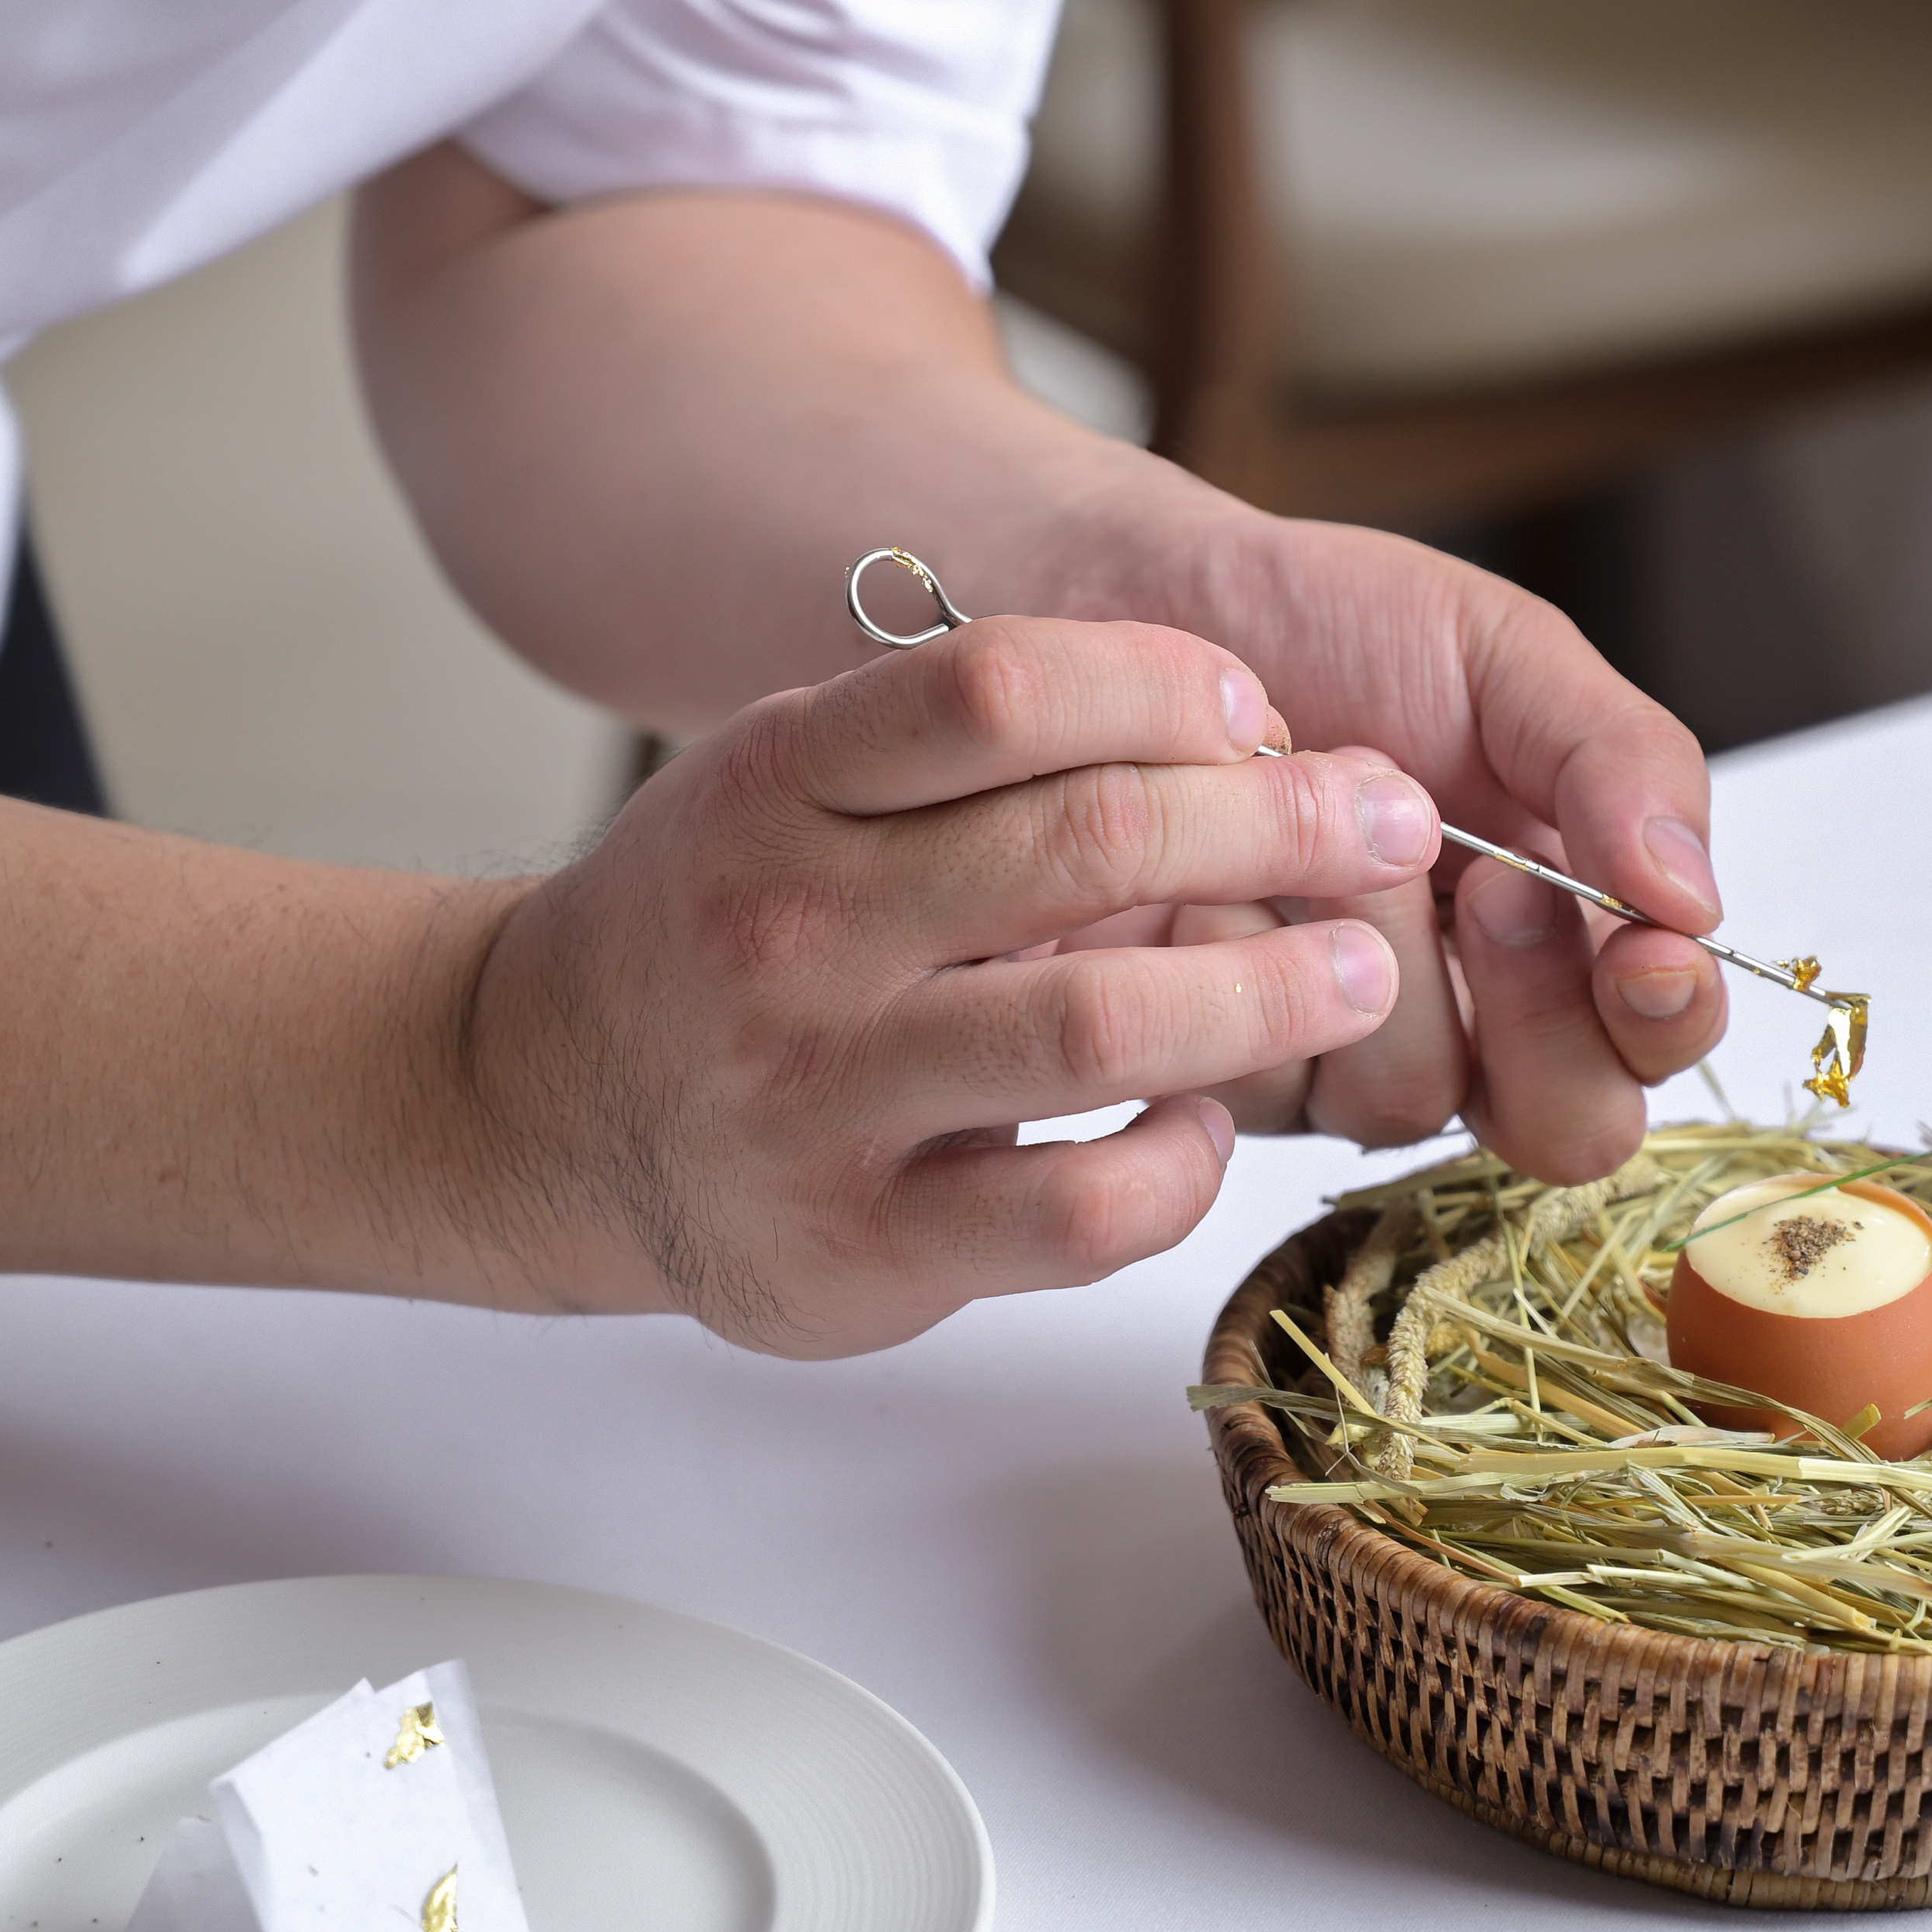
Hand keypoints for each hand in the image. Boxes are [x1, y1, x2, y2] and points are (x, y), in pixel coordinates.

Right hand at [459, 613, 1439, 1352]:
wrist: (542, 1101)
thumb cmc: (726, 915)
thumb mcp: (802, 780)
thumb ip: (968, 755)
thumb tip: (1236, 733)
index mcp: (783, 780)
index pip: (999, 684)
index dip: (1165, 683)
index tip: (1261, 710)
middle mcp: (792, 928)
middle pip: (1085, 842)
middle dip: (1281, 824)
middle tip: (1388, 822)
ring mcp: (821, 1096)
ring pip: (1102, 1028)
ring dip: (1269, 990)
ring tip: (1361, 968)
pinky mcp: (859, 1247)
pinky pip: (1076, 1214)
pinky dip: (1180, 1164)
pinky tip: (1209, 1127)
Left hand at [1165, 517, 1728, 1180]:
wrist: (1149, 602)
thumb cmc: (1337, 623)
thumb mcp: (1504, 655)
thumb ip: (1620, 759)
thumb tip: (1695, 900)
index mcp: (1570, 918)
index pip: (1658, 1033)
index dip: (1665, 1016)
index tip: (1638, 948)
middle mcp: (1471, 1010)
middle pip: (1569, 1125)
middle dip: (1540, 1013)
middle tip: (1488, 883)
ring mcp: (1343, 1047)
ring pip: (1411, 1099)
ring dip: (1375, 942)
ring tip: (1323, 800)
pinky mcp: (1222, 1064)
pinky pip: (1262, 1073)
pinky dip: (1244, 948)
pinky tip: (1213, 860)